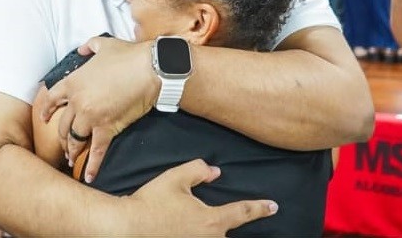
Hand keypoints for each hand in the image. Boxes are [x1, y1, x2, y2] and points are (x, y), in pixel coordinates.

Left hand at [40, 36, 158, 182]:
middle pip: (63, 124)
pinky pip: (96, 150)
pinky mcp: (107, 128)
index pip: (51, 99)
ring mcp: (91, 117)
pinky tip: (88, 176)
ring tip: (72, 158)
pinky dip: (92, 165)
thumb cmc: (127, 55)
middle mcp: (77, 102)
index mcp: (73, 82)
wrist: (148, 68)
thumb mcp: (103, 45)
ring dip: (72, 150)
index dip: (46, 110)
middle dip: (62, 136)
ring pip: (75, 139)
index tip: (43, 118)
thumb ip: (88, 47)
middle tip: (63, 144)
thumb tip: (82, 49)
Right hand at [122, 159, 277, 236]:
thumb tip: (214, 172)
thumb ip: (199, 170)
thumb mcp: (176, 177)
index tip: (274, 206)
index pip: (243, 212)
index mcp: (212, 220)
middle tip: (248, 214)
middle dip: (235, 225)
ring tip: (208, 220)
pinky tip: (194, 229)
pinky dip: (204, 234)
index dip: (260, 208)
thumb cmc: (152, 201)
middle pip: (230, 233)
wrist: (128, 227)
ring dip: (218, 232)